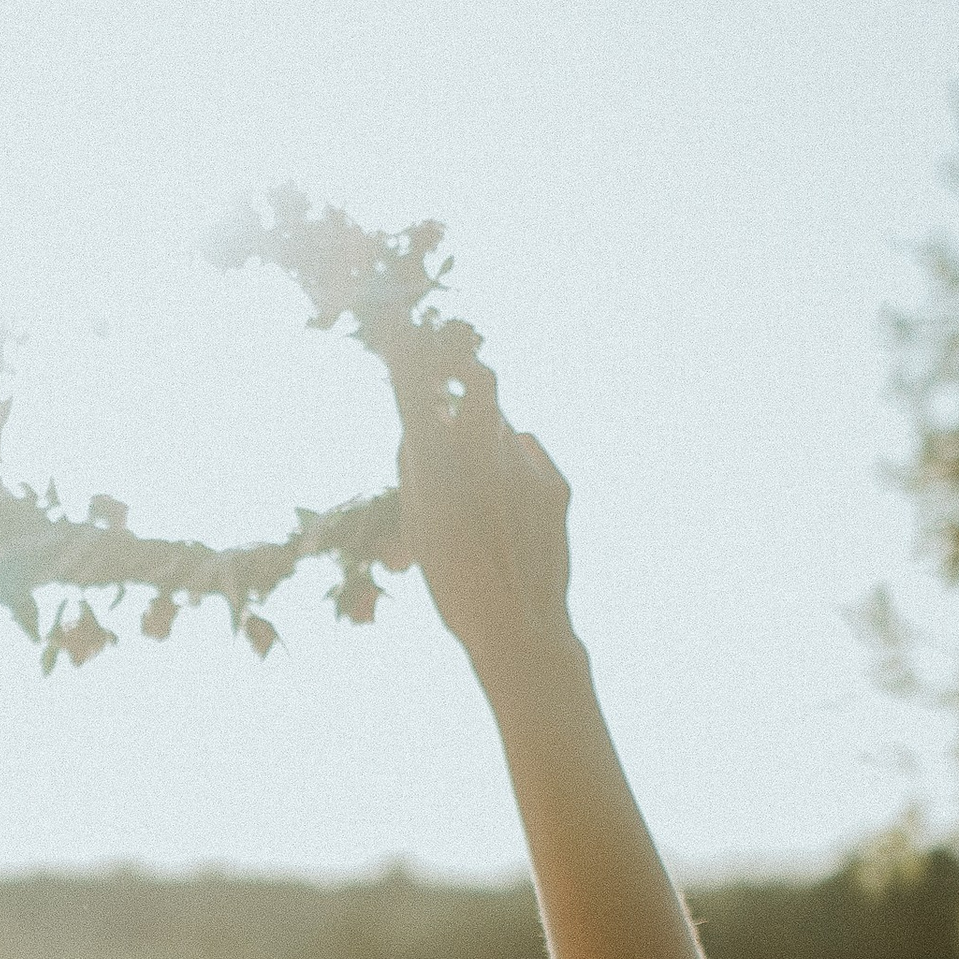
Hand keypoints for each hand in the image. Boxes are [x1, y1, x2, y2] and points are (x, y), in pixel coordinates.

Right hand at [387, 328, 573, 675]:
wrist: (520, 628)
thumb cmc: (456, 587)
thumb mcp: (420, 529)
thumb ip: (414, 472)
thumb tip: (415, 433)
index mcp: (438, 466)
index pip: (416, 389)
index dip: (407, 354)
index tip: (401, 330)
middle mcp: (483, 455)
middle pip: (480, 379)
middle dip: (466, 368)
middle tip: (453, 372)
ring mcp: (525, 468)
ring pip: (502, 425)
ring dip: (486, 433)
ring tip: (477, 483)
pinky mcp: (556, 485)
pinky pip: (530, 454)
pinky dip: (515, 464)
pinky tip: (507, 501)